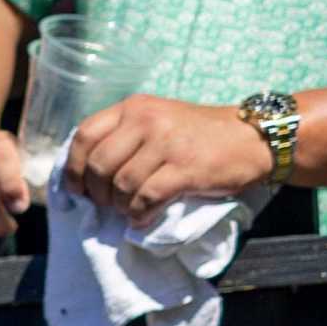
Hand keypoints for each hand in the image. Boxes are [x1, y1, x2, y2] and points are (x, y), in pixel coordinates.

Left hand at [64, 94, 271, 219]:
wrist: (253, 138)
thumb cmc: (200, 135)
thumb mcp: (157, 121)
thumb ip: (124, 137)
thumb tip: (85, 173)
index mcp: (134, 108)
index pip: (84, 136)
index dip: (73, 168)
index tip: (77, 189)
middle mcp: (147, 120)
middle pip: (99, 165)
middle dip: (97, 193)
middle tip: (108, 205)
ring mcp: (167, 143)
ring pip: (121, 184)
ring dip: (121, 206)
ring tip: (130, 210)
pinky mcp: (186, 167)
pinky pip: (147, 197)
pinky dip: (140, 213)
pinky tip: (144, 217)